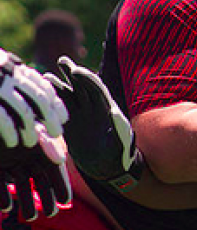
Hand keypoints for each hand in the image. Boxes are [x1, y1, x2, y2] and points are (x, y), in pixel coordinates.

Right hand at [0, 48, 67, 147]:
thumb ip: (16, 84)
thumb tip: (39, 106)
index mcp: (15, 68)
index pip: (45, 87)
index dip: (57, 105)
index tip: (64, 119)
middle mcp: (9, 75)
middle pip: (41, 100)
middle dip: (52, 119)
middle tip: (57, 134)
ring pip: (25, 111)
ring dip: (32, 130)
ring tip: (31, 142)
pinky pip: (3, 118)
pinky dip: (12, 132)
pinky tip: (14, 142)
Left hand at [0, 124, 71, 219]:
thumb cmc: (10, 118)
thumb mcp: (30, 129)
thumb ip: (44, 142)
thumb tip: (60, 158)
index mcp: (39, 144)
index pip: (54, 167)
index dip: (60, 184)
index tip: (65, 201)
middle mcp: (25, 154)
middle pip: (39, 179)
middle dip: (46, 197)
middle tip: (51, 214)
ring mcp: (8, 160)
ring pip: (21, 185)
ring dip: (26, 201)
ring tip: (31, 217)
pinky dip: (3, 196)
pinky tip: (7, 207)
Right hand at [46, 56, 143, 190]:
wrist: (109, 169)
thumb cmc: (121, 156)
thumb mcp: (122, 142)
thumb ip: (119, 127)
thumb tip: (113, 111)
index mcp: (107, 110)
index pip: (97, 90)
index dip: (88, 79)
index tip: (78, 71)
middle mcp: (94, 109)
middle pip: (82, 87)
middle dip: (73, 74)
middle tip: (62, 61)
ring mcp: (81, 116)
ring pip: (69, 96)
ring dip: (59, 86)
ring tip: (46, 77)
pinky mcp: (71, 125)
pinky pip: (60, 110)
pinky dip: (51, 103)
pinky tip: (42, 96)